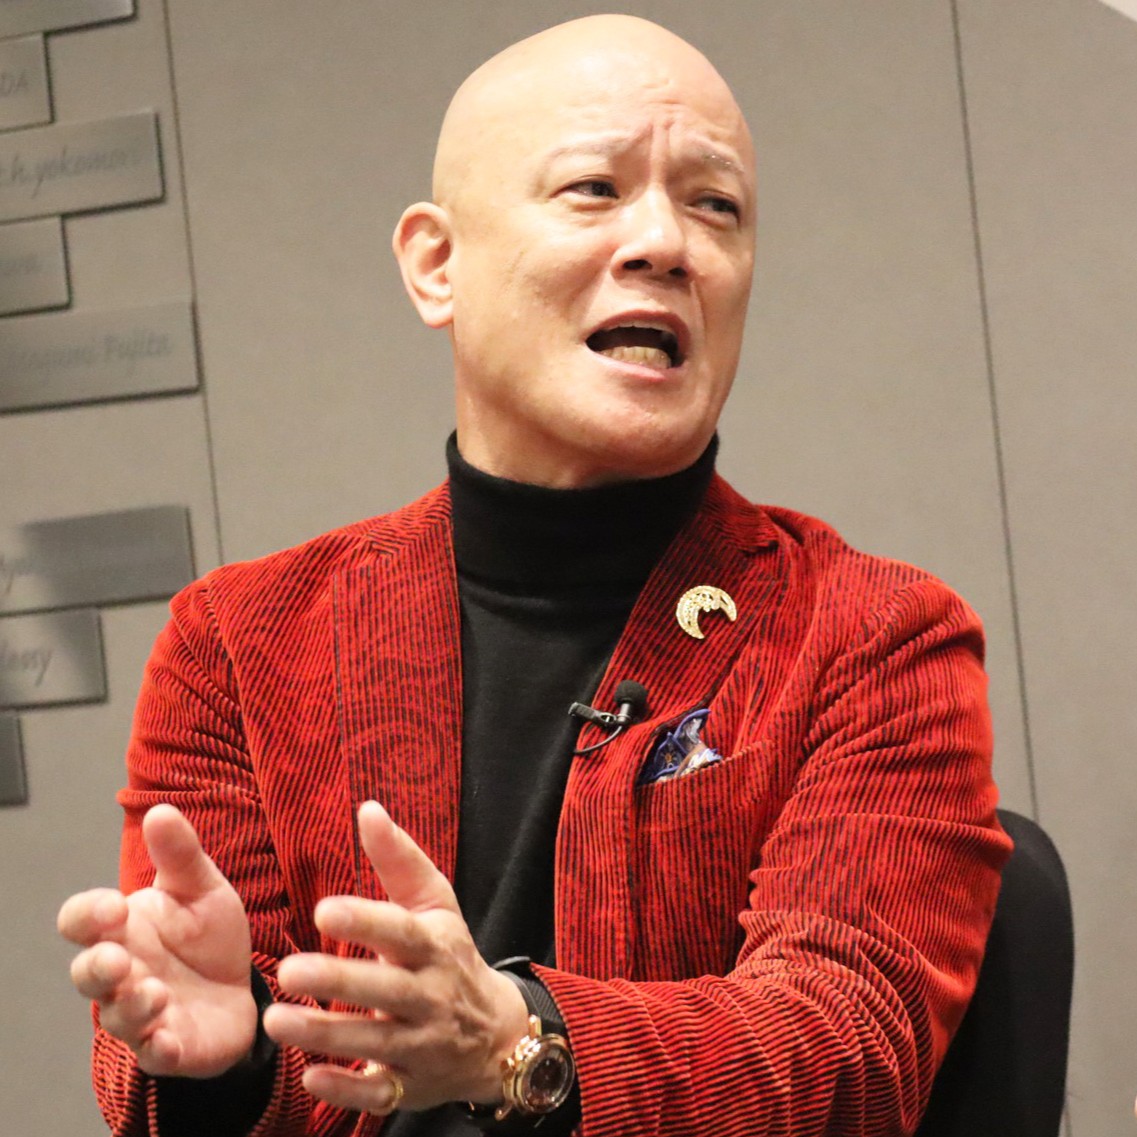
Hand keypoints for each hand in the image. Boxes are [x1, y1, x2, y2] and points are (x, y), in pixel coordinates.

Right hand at [58, 804, 256, 1077]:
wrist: (240, 988)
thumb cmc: (207, 936)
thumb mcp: (202, 888)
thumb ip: (181, 855)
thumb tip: (161, 810)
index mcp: (123, 928)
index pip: (81, 921)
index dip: (88, 914)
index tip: (113, 905)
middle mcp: (123, 972)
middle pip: (87, 973)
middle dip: (97, 968)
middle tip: (117, 958)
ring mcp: (142, 1014)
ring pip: (118, 1016)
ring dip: (132, 1006)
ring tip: (155, 992)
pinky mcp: (170, 1046)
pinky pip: (154, 1054)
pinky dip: (159, 1048)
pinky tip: (169, 1038)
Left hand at [263, 800, 528, 1114]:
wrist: (497, 1035)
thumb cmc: (451, 957)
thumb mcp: (436, 905)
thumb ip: (399, 859)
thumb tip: (367, 808)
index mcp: (433, 946)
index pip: (400, 932)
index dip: (365, 921)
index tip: (323, 909)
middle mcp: (430, 996)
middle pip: (384, 989)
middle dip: (338, 982)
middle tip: (288, 971)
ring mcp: (421, 1045)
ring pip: (374, 1042)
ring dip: (325, 1033)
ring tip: (277, 1020)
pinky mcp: (410, 1088)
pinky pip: (377, 1093)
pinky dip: (346, 1088)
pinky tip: (311, 1077)